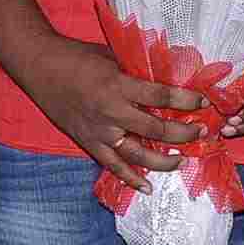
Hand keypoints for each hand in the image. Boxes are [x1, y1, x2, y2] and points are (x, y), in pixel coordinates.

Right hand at [14, 34, 206, 193]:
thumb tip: (166, 78)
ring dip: (164, 161)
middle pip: (156, 130)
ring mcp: (100, 132)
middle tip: (200, 132)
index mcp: (119, 86)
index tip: (203, 103)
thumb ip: (137, 72)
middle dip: (183, 133)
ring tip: (181, 159)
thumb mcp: (112, 57)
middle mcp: (112, 112)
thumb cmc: (77, 57)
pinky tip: (147, 188)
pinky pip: (113, 166)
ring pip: (139, 155)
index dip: (186, 101)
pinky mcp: (88, 143)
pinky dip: (130, 179)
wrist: (40, 67)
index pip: (161, 97)